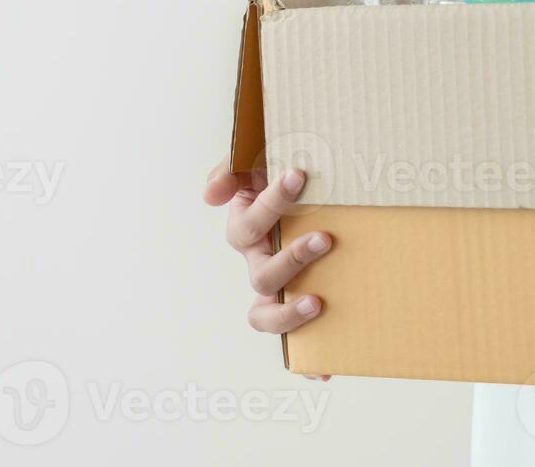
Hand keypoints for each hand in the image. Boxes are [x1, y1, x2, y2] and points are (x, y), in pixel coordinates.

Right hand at [204, 161, 332, 380]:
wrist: (309, 190)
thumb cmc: (277, 178)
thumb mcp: (252, 162)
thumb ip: (230, 168)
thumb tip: (210, 196)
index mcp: (247, 229)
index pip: (248, 225)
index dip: (271, 203)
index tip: (297, 175)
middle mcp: (257, 262)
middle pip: (261, 275)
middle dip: (292, 258)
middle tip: (324, 238)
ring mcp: (276, 289)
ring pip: (266, 313)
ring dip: (289, 313)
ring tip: (318, 301)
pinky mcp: (297, 307)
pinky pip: (293, 342)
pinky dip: (305, 361)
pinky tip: (323, 371)